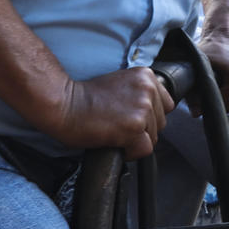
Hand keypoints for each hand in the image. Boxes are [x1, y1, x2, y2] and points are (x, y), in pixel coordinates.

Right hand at [45, 67, 174, 159]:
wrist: (62, 104)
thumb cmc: (84, 97)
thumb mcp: (119, 84)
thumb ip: (140, 94)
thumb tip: (154, 114)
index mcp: (146, 76)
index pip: (166, 104)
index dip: (149, 115)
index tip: (131, 117)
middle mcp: (148, 90)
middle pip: (160, 122)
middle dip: (142, 129)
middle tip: (118, 126)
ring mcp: (143, 109)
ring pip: (153, 137)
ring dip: (135, 141)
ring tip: (113, 132)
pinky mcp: (134, 128)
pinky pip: (143, 150)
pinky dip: (129, 152)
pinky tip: (113, 142)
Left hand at [197, 29, 228, 111]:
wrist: (227, 36)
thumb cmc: (212, 48)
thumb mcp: (199, 67)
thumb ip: (195, 91)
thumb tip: (196, 112)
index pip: (223, 103)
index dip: (208, 105)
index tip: (198, 101)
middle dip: (218, 101)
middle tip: (207, 89)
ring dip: (228, 99)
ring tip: (220, 85)